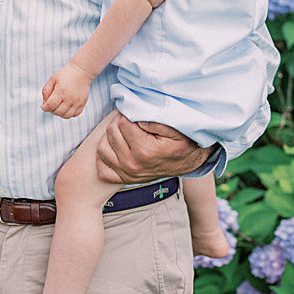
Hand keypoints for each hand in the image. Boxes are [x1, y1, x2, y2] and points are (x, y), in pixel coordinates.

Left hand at [41, 63, 93, 117]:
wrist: (81, 71)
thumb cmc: (65, 75)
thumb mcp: (52, 79)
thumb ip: (45, 91)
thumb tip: (44, 103)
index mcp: (61, 91)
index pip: (50, 106)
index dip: (44, 108)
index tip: (43, 106)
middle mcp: (70, 98)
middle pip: (58, 112)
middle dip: (52, 110)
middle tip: (51, 105)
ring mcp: (77, 102)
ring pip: (66, 116)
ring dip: (60, 113)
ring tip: (59, 106)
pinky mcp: (82, 103)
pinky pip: (75, 114)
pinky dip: (69, 113)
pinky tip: (66, 107)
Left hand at [95, 116, 213, 183]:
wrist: (190, 160)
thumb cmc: (182, 142)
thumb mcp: (176, 128)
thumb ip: (156, 121)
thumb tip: (136, 118)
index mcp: (145, 151)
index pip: (122, 123)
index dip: (129, 114)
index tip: (137, 116)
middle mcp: (133, 164)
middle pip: (111, 132)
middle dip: (119, 123)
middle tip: (132, 122)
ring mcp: (128, 174)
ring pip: (102, 148)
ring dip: (111, 138)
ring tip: (125, 134)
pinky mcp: (125, 179)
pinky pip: (103, 168)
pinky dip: (107, 158)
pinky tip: (118, 149)